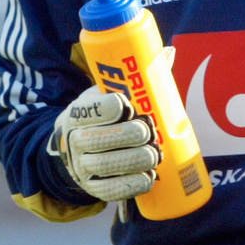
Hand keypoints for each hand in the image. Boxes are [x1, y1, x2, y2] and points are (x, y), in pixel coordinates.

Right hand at [46, 86, 159, 202]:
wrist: (75, 149)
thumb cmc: (101, 118)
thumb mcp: (107, 95)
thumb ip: (135, 80)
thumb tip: (169, 54)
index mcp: (78, 113)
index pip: (95, 109)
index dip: (115, 107)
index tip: (129, 106)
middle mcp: (75, 141)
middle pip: (102, 139)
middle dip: (133, 135)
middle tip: (150, 132)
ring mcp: (83, 167)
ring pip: (109, 165)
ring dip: (138, 159)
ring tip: (154, 153)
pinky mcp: (95, 188)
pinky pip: (114, 190)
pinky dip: (136, 183)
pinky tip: (149, 175)